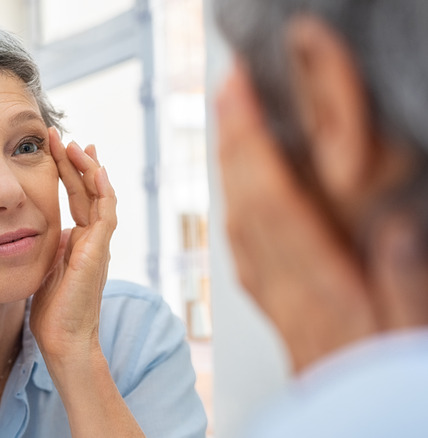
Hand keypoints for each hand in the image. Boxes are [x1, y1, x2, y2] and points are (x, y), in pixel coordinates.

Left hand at [30, 127, 116, 360]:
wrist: (63, 339)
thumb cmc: (52, 312)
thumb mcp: (45, 269)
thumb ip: (47, 247)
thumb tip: (39, 231)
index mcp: (78, 241)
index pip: (76, 197)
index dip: (66, 172)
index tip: (54, 148)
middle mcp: (92, 239)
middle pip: (88, 190)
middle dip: (75, 161)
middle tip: (61, 136)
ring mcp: (99, 245)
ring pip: (101, 196)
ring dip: (89, 169)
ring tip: (75, 144)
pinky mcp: (99, 252)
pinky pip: (106, 215)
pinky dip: (103, 191)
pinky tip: (95, 170)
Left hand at [216, 62, 376, 371]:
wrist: (348, 422)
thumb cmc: (379, 375)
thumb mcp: (407, 326)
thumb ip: (401, 278)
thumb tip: (391, 226)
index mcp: (320, 287)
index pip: (274, 202)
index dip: (254, 145)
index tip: (242, 99)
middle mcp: (285, 286)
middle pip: (247, 202)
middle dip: (236, 142)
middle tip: (230, 92)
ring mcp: (272, 293)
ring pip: (239, 219)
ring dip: (232, 167)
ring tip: (232, 124)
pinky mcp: (271, 301)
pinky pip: (242, 245)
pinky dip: (237, 203)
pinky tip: (239, 187)